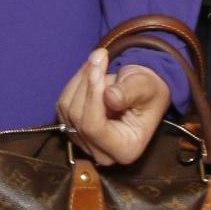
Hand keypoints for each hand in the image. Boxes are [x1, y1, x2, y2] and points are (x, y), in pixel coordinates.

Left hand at [56, 49, 169, 165]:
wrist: (142, 91)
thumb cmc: (147, 90)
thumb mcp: (146, 87)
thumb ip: (129, 92)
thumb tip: (110, 97)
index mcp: (126, 150)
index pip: (94, 128)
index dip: (92, 95)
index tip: (98, 66)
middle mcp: (103, 153)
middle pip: (78, 117)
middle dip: (86, 83)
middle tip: (100, 56)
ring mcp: (84, 142)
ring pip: (67, 108)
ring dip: (80, 79)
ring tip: (98, 61)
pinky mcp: (72, 129)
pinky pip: (62, 103)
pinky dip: (74, 83)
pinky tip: (89, 71)